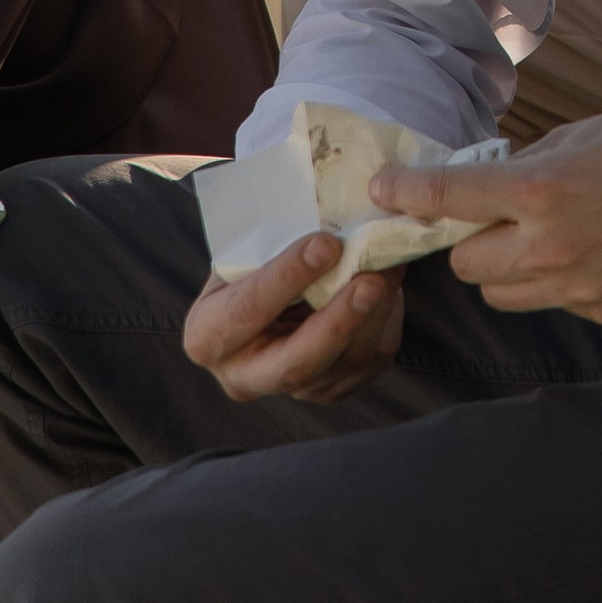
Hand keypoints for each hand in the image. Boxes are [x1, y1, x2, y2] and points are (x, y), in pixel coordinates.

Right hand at [183, 230, 406, 403]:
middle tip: (371, 281)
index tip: (326, 243)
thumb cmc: (255, 258)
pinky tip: (391, 287)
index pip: (248, 310)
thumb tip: (327, 212)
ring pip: (342, 363)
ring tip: (393, 267)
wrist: (271, 289)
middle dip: (337, 323)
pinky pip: (368, 363)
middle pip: (295, 364)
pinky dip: (385, 322)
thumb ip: (274, 240)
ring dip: (374, 314)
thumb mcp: (247, 247)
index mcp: (208, 334)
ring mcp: (290, 390)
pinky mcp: (331, 390)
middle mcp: (243, 376)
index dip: (288, 277)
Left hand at [368, 105, 601, 324]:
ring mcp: (576, 286)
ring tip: (536, 236)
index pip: (450, 198)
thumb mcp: (581, 133)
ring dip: (502, 266)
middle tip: (493, 214)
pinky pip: (548, 302)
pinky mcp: (601, 308)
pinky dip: (549, 280)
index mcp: (542, 189)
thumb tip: (482, 185)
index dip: (407, 193)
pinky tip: (584, 250)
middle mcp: (551, 246)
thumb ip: (524, 165)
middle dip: (470, 238)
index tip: (385, 192)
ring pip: (499, 294)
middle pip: (467, 263)